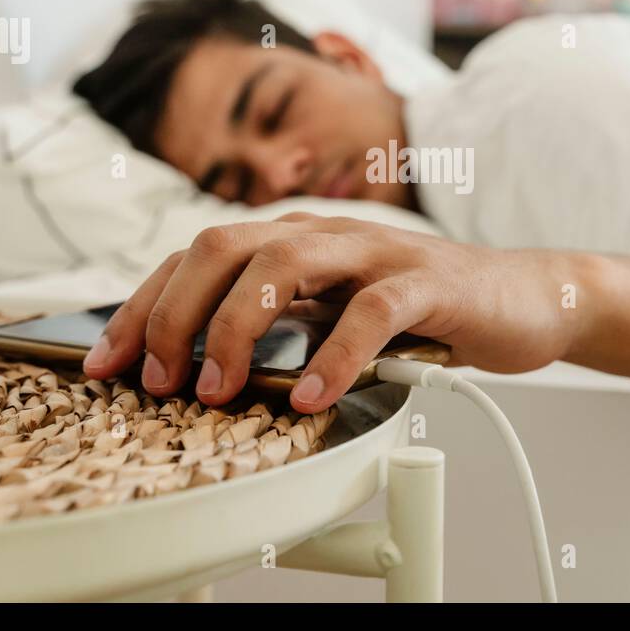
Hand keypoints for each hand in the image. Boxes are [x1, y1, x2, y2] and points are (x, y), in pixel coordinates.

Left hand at [81, 213, 581, 411]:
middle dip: (173, 313)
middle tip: (157, 381)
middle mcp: (325, 233)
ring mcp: (376, 250)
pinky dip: (333, 354)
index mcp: (294, 239)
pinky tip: (310, 397)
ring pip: (284, 262)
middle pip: (222, 245)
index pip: (196, 256)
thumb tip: (197, 366)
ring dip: (236, 329)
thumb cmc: (421, 312)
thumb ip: (279, 323)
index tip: (105, 363)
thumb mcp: (333, 313)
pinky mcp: (427, 279)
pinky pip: (371, 309)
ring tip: (217, 391)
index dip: (142, 306)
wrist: (524, 296)